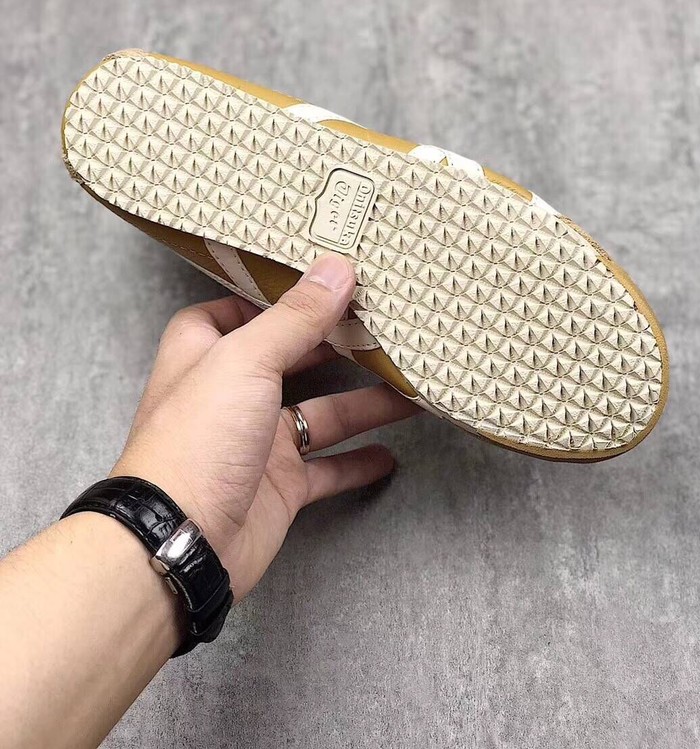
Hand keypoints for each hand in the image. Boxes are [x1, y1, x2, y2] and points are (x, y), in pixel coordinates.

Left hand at [111, 253, 413, 600]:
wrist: (179, 541)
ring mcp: (257, 442)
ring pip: (321, 413)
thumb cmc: (196, 442)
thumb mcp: (246, 360)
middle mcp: (232, 394)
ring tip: (411, 385)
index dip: (275, 294)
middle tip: (384, 324)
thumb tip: (335, 267)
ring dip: (364, 402)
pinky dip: (357, 462)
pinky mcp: (279, 487)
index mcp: (208, 353)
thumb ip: (295, 317)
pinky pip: (328, 468)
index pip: (239, 310)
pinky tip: (390, 455)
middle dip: (334, 344)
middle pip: (291, 358)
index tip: (322, 277)